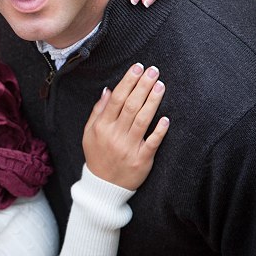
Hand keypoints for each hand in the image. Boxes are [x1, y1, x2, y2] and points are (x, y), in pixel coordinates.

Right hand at [82, 63, 169, 190]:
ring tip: (160, 86)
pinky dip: (159, 130)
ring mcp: (129, 148)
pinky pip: (152, 143)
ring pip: (142, 120)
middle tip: (153, 71)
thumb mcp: (89, 133)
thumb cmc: (97, 155)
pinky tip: (166, 118)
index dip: (127, 82)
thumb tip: (108, 90)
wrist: (103, 186)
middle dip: (142, 86)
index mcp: (102, 127)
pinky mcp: (142, 160)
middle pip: (131, 106)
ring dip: (152, 102)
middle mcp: (115, 135)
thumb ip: (98, 111)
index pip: (116, 99)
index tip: (137, 68)